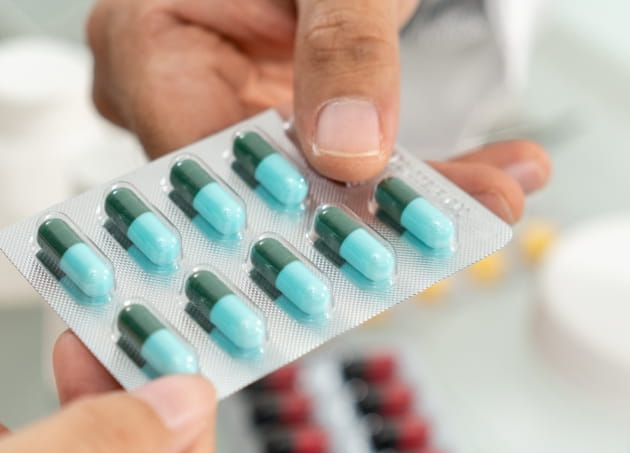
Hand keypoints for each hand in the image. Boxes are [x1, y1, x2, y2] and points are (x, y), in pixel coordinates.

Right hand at [87, 0, 549, 221]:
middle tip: (447, 227)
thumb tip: (350, 150)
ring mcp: (217, 109)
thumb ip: (344, 46)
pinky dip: (408, 174)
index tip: (365, 233)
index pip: (201, 160)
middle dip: (361, 211)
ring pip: (303, 189)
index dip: (281, 209)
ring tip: (487, 199)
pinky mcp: (272, 121)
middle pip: (255, 187)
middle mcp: (165, 88)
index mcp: (141, 41)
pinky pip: (333, 168)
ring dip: (402, 198)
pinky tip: (482, 180)